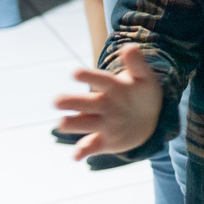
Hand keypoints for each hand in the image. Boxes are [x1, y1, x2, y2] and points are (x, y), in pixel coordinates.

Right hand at [54, 45, 163, 160]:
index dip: (89, 77)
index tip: (74, 73)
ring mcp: (101, 123)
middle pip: (86, 103)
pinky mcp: (103, 141)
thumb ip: (137, 64)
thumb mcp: (145, 77)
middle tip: (56, 101)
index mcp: (111, 86)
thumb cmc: (142, 92)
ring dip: (73, 124)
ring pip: (84, 123)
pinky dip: (82, 151)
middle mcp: (102, 104)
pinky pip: (91, 146)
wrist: (147, 117)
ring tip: (61, 123)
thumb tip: (130, 47)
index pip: (100, 80)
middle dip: (71, 102)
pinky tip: (76, 156)